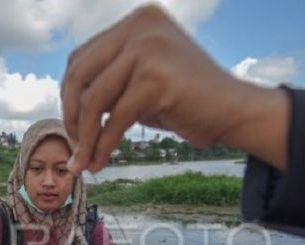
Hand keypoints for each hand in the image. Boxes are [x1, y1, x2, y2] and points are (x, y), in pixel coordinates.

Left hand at [61, 5, 287, 173]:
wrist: (236, 112)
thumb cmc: (188, 102)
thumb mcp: (142, 81)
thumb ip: (111, 82)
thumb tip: (68, 107)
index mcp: (137, 22)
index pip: (81, 58)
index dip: (68, 96)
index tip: (72, 126)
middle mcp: (141, 27)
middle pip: (80, 75)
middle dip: (71, 117)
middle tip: (74, 147)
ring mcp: (149, 49)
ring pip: (94, 100)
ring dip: (85, 137)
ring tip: (84, 161)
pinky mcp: (156, 78)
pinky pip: (115, 119)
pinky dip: (103, 145)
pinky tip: (100, 162)